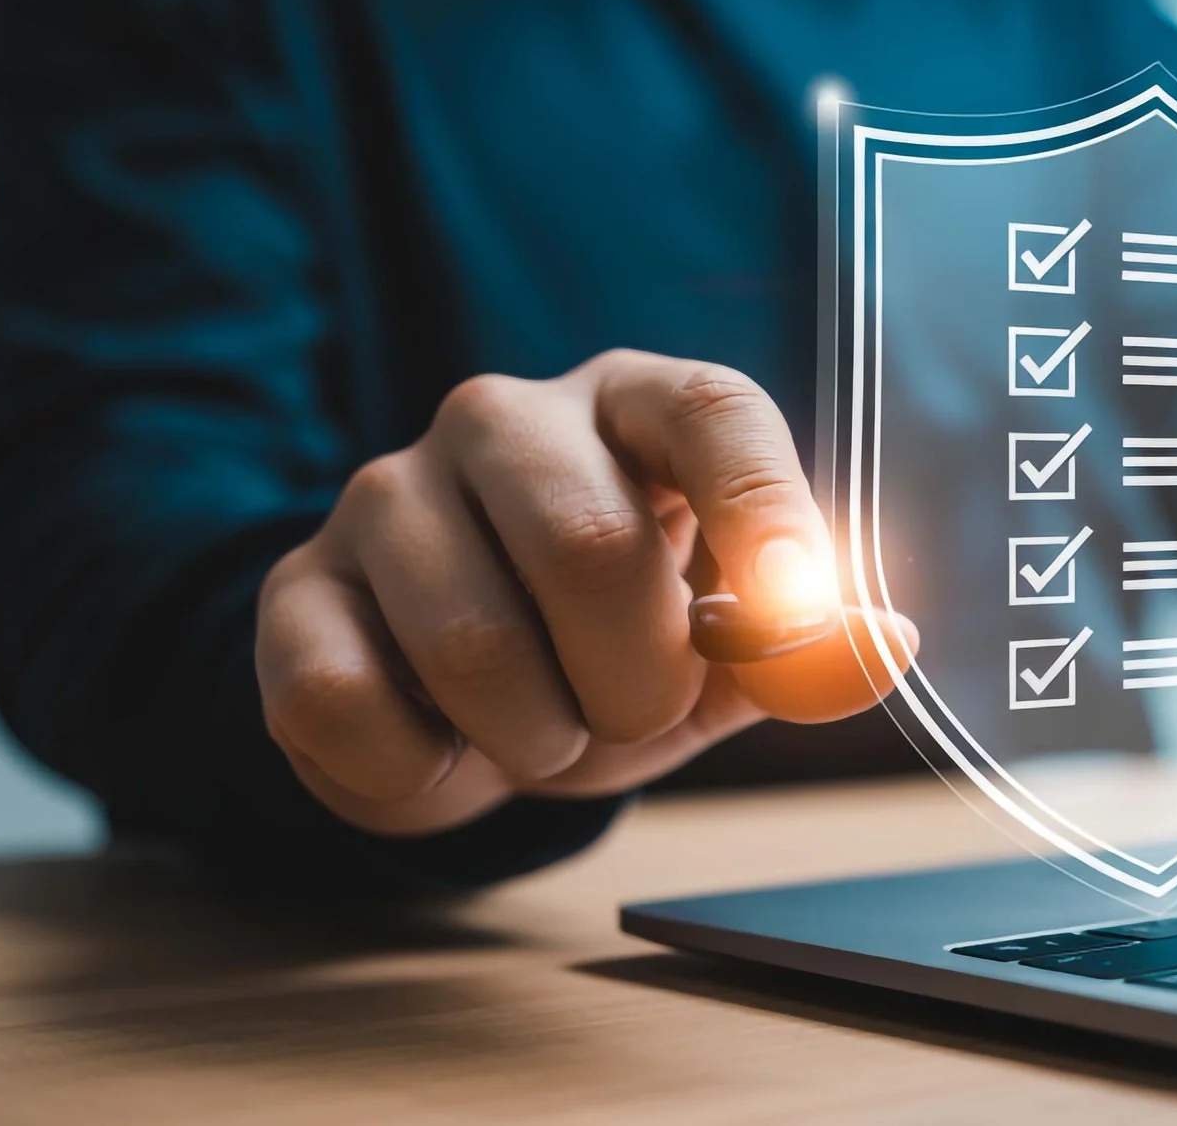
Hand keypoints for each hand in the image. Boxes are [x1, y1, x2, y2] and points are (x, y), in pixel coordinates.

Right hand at [254, 350, 913, 835]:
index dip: (765, 511)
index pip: (714, 412)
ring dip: (534, 737)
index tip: (796, 613)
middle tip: (630, 715)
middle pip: (590, 544)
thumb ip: (800, 653)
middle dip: (634, 681)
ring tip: (540, 728)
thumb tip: (881, 641)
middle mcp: (507, 420)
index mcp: (636, 405)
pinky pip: (349, 702)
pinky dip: (421, 771)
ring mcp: (387, 490)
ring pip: (470, 641)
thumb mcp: (720, 660)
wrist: (453, 708)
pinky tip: (439, 743)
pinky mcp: (295, 587)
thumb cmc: (608, 652)